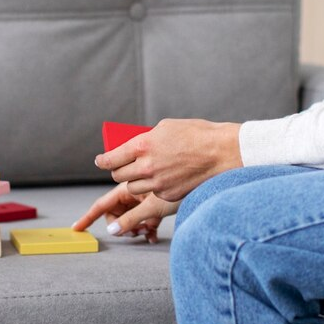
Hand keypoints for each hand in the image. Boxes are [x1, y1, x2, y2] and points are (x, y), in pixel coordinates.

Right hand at [72, 183, 178, 242]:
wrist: (204, 170)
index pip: (104, 203)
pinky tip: (154, 235)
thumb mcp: (155, 206)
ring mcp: (147, 193)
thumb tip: (113, 231)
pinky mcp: (158, 198)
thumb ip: (132, 219)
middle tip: (135, 233)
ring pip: (132, 214)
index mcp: (130, 186)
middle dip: (121, 226)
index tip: (77, 228)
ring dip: (135, 226)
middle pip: (117, 212)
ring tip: (148, 232)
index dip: (89, 216)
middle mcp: (135, 188)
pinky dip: (148, 224)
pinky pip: (145, 214)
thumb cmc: (183, 184)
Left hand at [93, 119, 241, 200]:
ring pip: (133, 188)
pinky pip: (152, 193)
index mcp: (143, 145)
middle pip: (118, 175)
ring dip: (135, 181)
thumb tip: (132, 148)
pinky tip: (165, 178)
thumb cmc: (197, 135)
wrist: (222, 153)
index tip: (101, 161)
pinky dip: (154, 187)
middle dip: (118, 170)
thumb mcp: (166, 128)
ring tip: (145, 172)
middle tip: (122, 166)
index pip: (111, 158)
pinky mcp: (167, 195)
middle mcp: (146, 166)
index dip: (103, 160)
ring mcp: (157, 184)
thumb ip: (145, 139)